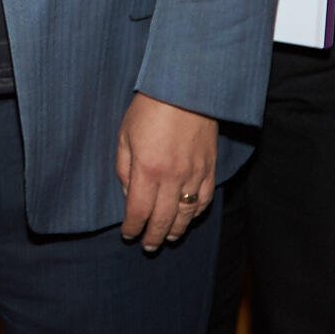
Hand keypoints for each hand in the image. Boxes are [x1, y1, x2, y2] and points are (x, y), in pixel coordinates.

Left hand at [114, 95, 218, 250]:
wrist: (186, 87)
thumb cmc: (149, 108)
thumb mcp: (125, 135)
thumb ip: (124, 169)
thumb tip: (130, 195)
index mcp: (148, 169)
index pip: (139, 211)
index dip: (133, 228)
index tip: (129, 235)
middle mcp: (172, 176)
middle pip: (163, 219)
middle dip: (153, 236)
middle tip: (148, 246)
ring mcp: (194, 173)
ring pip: (186, 214)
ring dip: (175, 230)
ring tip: (167, 237)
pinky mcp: (210, 167)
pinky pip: (204, 198)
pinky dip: (196, 213)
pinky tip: (188, 218)